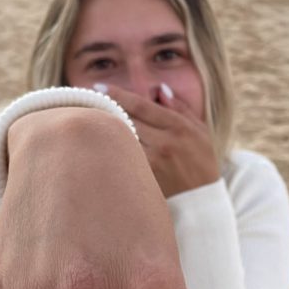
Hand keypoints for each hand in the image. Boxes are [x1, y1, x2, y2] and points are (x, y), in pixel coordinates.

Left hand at [98, 83, 219, 197]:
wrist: (202, 201)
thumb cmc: (201, 162)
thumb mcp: (200, 130)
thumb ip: (180, 107)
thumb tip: (158, 89)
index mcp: (178, 126)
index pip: (140, 105)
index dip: (117, 94)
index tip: (99, 87)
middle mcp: (164, 143)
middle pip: (125, 120)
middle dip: (105, 109)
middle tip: (86, 101)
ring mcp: (153, 163)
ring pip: (120, 140)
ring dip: (104, 131)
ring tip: (90, 123)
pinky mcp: (144, 179)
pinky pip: (121, 159)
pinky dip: (111, 151)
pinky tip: (100, 146)